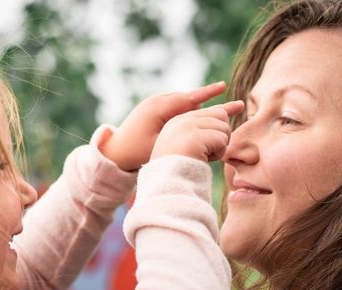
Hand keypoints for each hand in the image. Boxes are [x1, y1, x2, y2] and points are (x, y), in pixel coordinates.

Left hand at [100, 82, 227, 170]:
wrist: (113, 151)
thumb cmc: (136, 152)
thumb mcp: (160, 144)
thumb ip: (180, 134)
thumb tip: (202, 128)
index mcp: (159, 107)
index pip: (189, 98)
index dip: (208, 92)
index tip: (224, 86)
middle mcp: (157, 101)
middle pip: (188, 98)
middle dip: (208, 98)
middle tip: (228, 96)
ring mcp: (154, 105)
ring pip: (182, 103)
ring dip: (197, 105)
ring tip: (217, 108)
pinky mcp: (152, 111)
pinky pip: (175, 107)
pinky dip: (187, 110)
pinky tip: (197, 116)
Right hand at [150, 100, 244, 161]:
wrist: (167, 184)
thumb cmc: (181, 170)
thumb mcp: (190, 145)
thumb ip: (204, 130)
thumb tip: (228, 114)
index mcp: (178, 121)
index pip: (210, 110)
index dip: (226, 110)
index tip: (240, 105)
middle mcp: (182, 120)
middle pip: (220, 115)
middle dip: (221, 135)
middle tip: (209, 152)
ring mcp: (187, 127)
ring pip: (223, 127)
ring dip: (219, 146)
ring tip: (203, 156)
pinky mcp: (195, 137)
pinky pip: (222, 140)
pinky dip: (218, 153)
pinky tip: (204, 160)